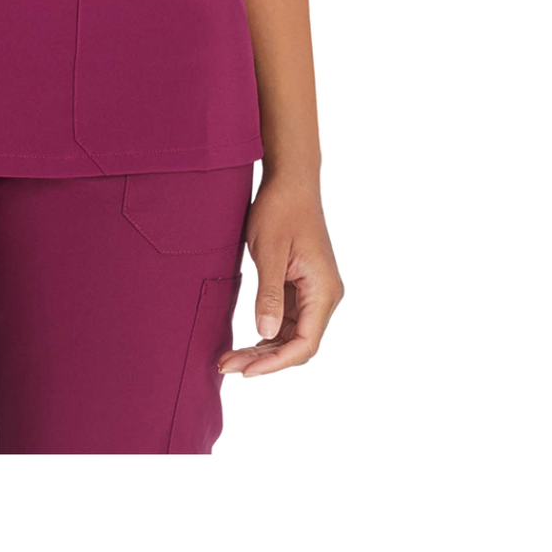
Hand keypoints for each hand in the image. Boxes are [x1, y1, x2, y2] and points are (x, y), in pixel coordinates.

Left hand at [218, 172, 343, 377]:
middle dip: (263, 360)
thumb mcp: (268, 251)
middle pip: (298, 344)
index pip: (305, 344)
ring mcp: (316, 292)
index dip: (276, 363)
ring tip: (229, 358)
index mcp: (323, 290)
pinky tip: (245, 340)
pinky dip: (267, 333)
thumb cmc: (280, 209)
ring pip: (292, 335)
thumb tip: (265, 334)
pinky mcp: (304, 286)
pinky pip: (288, 320)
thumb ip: (269, 295)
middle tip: (226, 366)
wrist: (290, 180)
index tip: (245, 371)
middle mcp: (326, 296)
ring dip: (263, 349)